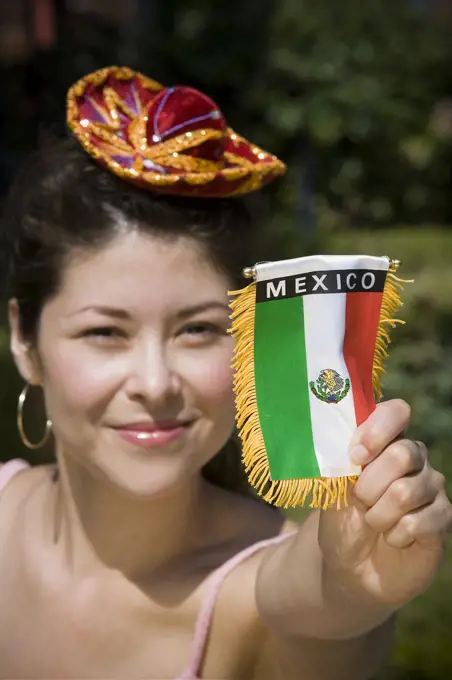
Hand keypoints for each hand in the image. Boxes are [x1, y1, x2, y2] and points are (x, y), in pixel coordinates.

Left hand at [318, 399, 451, 607]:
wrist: (352, 566)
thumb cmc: (342, 520)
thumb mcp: (333, 490)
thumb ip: (341, 464)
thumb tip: (351, 449)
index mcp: (386, 441)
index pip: (396, 413)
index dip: (378, 429)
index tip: (356, 455)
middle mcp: (414, 458)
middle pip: (403, 453)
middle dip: (370, 484)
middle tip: (360, 501)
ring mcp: (431, 487)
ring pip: (408, 490)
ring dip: (379, 514)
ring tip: (373, 522)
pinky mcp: (443, 518)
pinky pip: (421, 521)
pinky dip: (396, 535)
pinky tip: (393, 538)